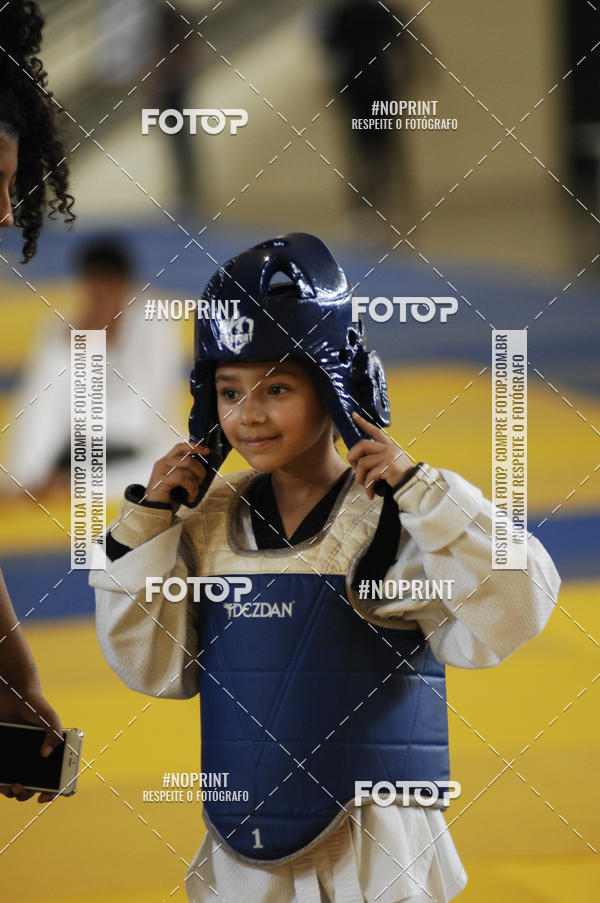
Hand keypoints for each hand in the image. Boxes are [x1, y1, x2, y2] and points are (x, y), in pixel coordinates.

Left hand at [0, 681, 62, 803]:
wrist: (11, 692)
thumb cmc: (34, 702)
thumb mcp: (48, 716)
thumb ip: (54, 733)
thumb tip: (46, 754)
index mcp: (51, 749)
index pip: (57, 776)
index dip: (54, 790)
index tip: (43, 796)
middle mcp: (36, 756)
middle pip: (35, 785)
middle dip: (27, 793)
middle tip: (20, 787)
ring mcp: (19, 757)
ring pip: (17, 785)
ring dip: (13, 792)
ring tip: (9, 786)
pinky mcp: (4, 755)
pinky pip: (3, 775)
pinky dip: (1, 783)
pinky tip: (1, 782)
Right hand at [145, 442, 209, 511]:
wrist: (155, 511)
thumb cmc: (170, 497)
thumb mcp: (180, 481)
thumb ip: (187, 471)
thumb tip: (204, 468)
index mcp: (167, 461)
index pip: (181, 447)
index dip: (195, 447)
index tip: (207, 451)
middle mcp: (162, 463)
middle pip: (188, 459)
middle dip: (200, 471)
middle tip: (201, 482)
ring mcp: (161, 471)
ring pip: (187, 468)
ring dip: (196, 482)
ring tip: (194, 492)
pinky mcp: (161, 480)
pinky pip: (183, 479)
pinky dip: (191, 488)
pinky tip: (190, 497)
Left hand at [347, 412, 413, 498]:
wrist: (414, 486)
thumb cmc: (400, 477)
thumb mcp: (391, 463)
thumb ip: (378, 458)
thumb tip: (358, 462)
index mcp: (389, 446)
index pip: (375, 431)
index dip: (363, 423)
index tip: (354, 415)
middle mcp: (389, 448)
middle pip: (362, 445)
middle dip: (352, 456)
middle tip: (352, 467)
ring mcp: (389, 456)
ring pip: (362, 463)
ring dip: (359, 477)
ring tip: (363, 485)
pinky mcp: (388, 467)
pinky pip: (370, 476)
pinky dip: (367, 487)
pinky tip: (370, 493)